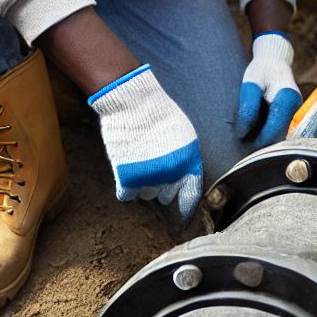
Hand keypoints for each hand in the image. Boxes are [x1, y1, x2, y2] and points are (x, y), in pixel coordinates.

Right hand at [89, 64, 202, 220]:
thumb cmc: (159, 114)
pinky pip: (127, 194)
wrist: (133, 103)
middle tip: (152, 168)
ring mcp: (149, 178)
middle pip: (166, 196)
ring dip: (142, 183)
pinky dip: (125, 186)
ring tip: (139, 161)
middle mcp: (171, 174)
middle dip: (160, 186)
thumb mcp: (184, 135)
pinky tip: (126, 169)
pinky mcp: (126, 178)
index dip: (185, 205)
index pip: (191, 195)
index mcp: (188, 163)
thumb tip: (185, 176)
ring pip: (146, 194)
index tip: (181, 213)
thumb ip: (185, 159)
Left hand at [237, 32, 301, 146]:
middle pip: (278, 135)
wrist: (273, 62)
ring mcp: (294, 114)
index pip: (275, 127)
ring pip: (278, 135)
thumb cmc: (261, 71)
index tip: (241, 138)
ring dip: (262, 138)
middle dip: (260, 140)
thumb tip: (243, 133)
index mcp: (289, 98)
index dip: (259, 137)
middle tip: (240, 139)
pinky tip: (252, 128)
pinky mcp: (290, 118)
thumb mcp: (251, 84)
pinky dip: (265, 133)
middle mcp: (296, 108)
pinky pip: (278, 131)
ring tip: (244, 133)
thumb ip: (248, 107)